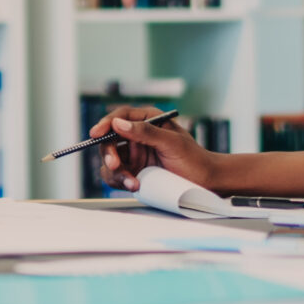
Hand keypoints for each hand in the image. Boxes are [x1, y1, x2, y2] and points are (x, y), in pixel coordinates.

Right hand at [90, 105, 218, 193]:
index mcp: (148, 120)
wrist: (206, 183)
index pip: (120, 117)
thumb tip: (119, 124)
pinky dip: (120, 182)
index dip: (105, 124)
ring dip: (116, 173)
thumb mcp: (171, 142)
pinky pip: (116, 176)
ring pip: (110, 161)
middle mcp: (138, 136)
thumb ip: (145, 132)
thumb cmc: (194, 159)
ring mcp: (135, 155)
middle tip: (115, 165)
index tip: (96, 133)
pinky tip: (134, 186)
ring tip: (132, 183)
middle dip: (109, 154)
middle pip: (110, 140)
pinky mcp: (134, 172)